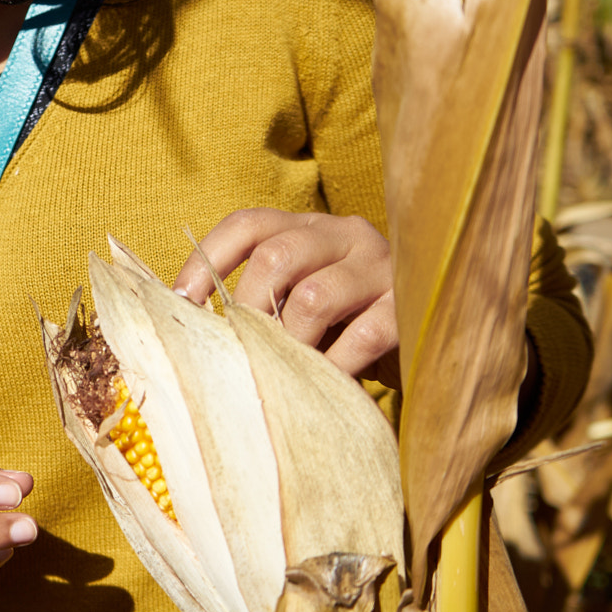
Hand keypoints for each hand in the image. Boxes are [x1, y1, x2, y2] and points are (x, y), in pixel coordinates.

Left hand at [172, 208, 399, 385]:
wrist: (431, 341)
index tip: (181, 303)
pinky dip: (333, 366)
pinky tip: (323, 387)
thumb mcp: (299, 307)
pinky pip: (364, 335)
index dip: (207, 260)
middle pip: (277, 255)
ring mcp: (382, 267)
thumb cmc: (347, 328)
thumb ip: (261, 304)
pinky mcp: (409, 306)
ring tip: (281, 373)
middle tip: (239, 351)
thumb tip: (190, 328)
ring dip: (288, 342)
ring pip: (314, 295)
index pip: (248, 225)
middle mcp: (345, 235)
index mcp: (309, 229)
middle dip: (247, 310)